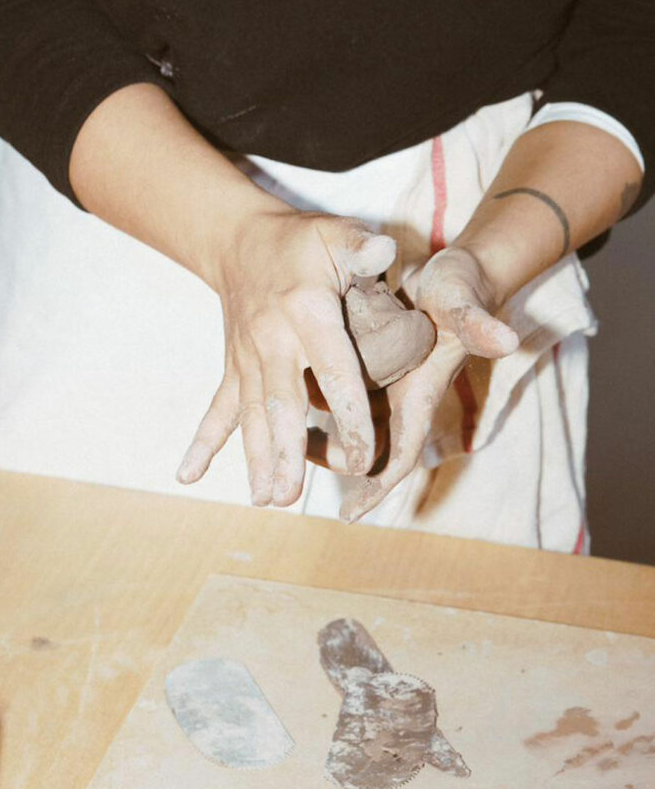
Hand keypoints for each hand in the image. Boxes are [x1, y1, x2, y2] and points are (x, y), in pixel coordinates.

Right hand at [176, 209, 429, 506]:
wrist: (238, 239)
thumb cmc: (300, 242)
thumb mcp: (335, 233)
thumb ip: (361, 246)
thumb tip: (385, 254)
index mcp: (306, 312)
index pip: (333, 371)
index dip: (350, 416)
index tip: (363, 457)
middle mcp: (272, 342)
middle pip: (282, 405)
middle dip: (286, 452)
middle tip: (292, 495)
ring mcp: (247, 359)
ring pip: (252, 416)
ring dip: (256, 460)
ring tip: (265, 500)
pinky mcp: (232, 368)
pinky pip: (217, 410)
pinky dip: (202, 443)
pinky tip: (187, 476)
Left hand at [310, 246, 519, 521]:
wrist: (458, 272)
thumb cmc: (463, 290)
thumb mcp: (466, 305)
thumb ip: (481, 324)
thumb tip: (507, 340)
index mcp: (420, 396)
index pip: (400, 456)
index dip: (375, 488)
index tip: (347, 516)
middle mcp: (400, 399)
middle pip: (365, 450)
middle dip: (332, 463)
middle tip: (293, 463)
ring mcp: (384, 384)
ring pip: (348, 427)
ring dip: (319, 437)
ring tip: (281, 441)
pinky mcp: (370, 365)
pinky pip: (340, 397)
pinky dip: (316, 404)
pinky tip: (284, 403)